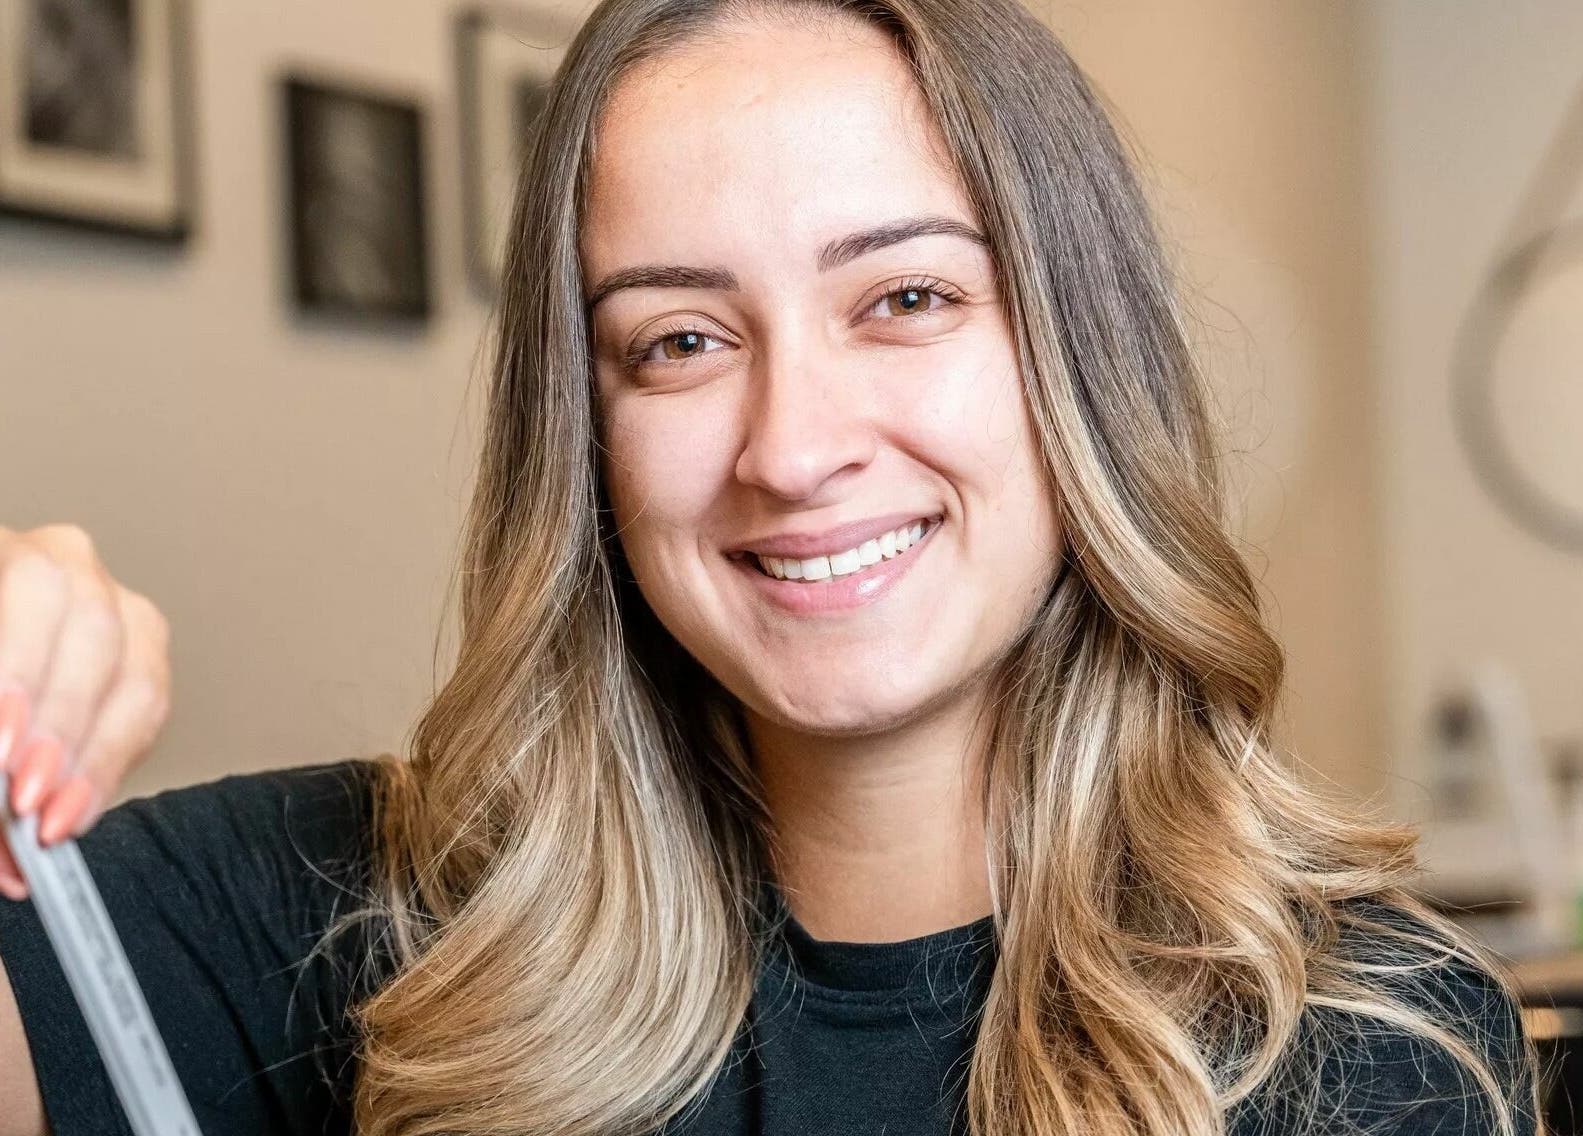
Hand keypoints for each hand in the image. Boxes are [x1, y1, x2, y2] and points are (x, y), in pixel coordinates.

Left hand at [0, 523, 171, 899]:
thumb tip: (3, 826)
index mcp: (5, 552)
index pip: (34, 586)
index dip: (23, 666)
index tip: (2, 746)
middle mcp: (65, 561)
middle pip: (95, 627)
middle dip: (61, 723)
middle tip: (26, 794)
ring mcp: (115, 602)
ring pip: (136, 670)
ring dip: (94, 757)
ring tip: (53, 816)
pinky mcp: (143, 650)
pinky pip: (151, 709)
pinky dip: (112, 766)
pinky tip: (78, 805)